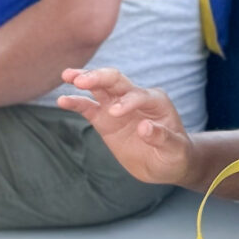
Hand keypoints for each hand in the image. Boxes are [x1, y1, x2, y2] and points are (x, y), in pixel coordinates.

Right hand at [54, 67, 194, 185]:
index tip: (115, 114)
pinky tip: (62, 100)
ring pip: (99, 88)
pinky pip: (88, 108)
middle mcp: (135, 98)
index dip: (126, 102)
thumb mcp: (175, 150)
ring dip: (84, 79)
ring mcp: (117, 107)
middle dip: (99, 77)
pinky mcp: (105, 119)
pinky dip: (76, 102)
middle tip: (80, 80)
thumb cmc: (176, 154)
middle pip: (115, 80)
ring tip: (67, 75)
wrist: (166, 163)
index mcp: (155, 100)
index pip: (137, 94)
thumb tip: (144, 127)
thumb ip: (162, 138)